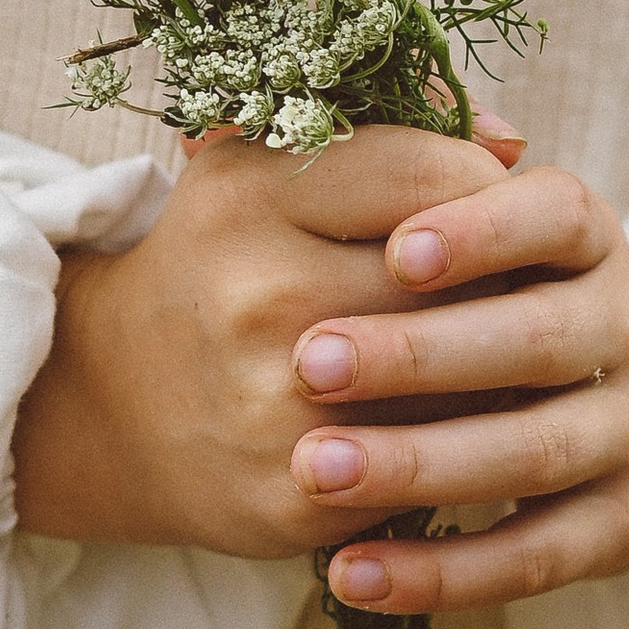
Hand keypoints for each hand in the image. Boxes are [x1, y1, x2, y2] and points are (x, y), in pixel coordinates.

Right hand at [11, 117, 521, 560]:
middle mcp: (255, 297)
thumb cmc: (222, 261)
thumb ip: (386, 131)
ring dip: (495, 365)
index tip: (486, 201)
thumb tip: (512, 140)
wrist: (116, 400)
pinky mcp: (297, 496)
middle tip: (511, 276)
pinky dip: (457, 440)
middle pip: (457, 281)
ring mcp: (272, 405)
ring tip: (490, 344)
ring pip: (459, 380)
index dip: (484, 187)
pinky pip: (431, 463)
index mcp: (248, 197)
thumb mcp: (265, 168)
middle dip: (502, 277)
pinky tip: (449, 417)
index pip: (430, 176)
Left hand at [288, 162, 628, 613]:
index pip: (555, 215)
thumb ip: (397, 166)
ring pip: (534, 452)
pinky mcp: (625, 524)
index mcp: (588, 234)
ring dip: (422, 464)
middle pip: (538, 338)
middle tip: (308, 361)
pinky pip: (536, 556)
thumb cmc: (499, 288)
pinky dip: (444, 572)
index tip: (397, 248)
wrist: (628, 400)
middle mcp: (628, 324)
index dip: (484, 228)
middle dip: (422, 353)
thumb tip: (281, 121)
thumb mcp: (473, 218)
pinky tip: (350, 574)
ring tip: (314, 469)